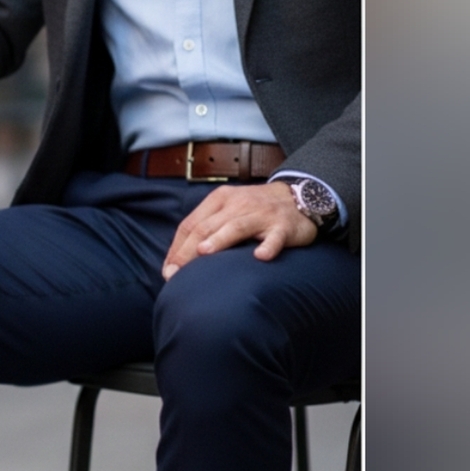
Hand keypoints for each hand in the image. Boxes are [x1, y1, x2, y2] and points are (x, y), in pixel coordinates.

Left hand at [161, 182, 317, 280]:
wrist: (301, 196)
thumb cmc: (254, 212)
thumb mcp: (226, 213)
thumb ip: (203, 232)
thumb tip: (174, 265)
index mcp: (219, 200)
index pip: (190, 225)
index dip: (177, 249)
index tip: (168, 272)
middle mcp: (238, 204)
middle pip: (206, 227)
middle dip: (188, 251)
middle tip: (177, 274)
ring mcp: (261, 214)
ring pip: (236, 227)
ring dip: (220, 240)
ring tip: (205, 253)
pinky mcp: (283, 226)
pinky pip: (275, 237)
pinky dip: (269, 246)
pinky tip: (261, 256)